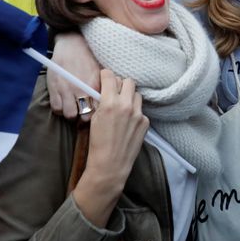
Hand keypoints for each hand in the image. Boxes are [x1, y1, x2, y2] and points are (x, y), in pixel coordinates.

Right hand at [49, 32, 101, 120]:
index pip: (99, 108)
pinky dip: (60, 109)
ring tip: (74, 110)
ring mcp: (65, 90)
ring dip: (72, 114)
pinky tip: (63, 104)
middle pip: (85, 115)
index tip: (98, 114)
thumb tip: (108, 100)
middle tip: (85, 114)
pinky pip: (57, 109)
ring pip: (70, 114)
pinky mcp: (53, 89)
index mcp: (93, 85)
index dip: (98, 113)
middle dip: (85, 118)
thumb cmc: (87, 57)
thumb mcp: (98, 71)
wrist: (71, 44)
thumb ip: (102, 86)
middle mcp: (80, 89)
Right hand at [72, 70, 148, 226]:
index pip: (110, 77)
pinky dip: (134, 112)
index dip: (106, 75)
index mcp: (110, 103)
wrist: (110, 165)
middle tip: (115, 91)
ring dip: (129, 96)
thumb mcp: (94, 118)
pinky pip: (140, 110)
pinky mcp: (145, 122)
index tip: (104, 77)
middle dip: (120, 84)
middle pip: (128, 81)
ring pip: (136, 94)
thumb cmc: (97, 143)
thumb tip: (103, 90)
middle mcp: (126, 105)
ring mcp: (138, 114)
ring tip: (122, 107)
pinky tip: (127, 122)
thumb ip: (100, 101)